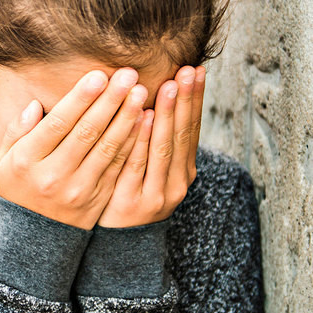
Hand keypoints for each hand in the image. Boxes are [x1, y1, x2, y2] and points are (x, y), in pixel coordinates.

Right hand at [0, 68, 147, 229]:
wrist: (33, 235)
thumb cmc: (19, 186)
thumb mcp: (5, 159)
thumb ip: (18, 130)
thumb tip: (36, 105)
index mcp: (27, 161)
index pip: (58, 124)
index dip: (80, 99)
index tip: (99, 75)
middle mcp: (54, 175)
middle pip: (87, 132)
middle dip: (110, 101)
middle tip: (128, 75)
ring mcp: (78, 189)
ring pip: (107, 148)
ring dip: (127, 118)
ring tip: (140, 92)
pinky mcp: (98, 198)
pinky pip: (118, 166)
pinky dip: (133, 142)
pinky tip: (144, 121)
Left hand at [97, 65, 204, 227]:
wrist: (115, 243)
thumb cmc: (128, 194)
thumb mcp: (148, 169)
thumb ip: (153, 139)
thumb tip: (153, 97)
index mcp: (183, 170)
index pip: (192, 128)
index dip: (195, 99)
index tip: (196, 69)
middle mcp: (177, 181)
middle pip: (183, 134)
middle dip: (186, 100)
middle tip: (187, 70)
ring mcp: (158, 193)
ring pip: (164, 147)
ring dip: (168, 115)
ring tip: (170, 86)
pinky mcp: (134, 202)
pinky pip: (138, 164)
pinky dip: (143, 140)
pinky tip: (145, 117)